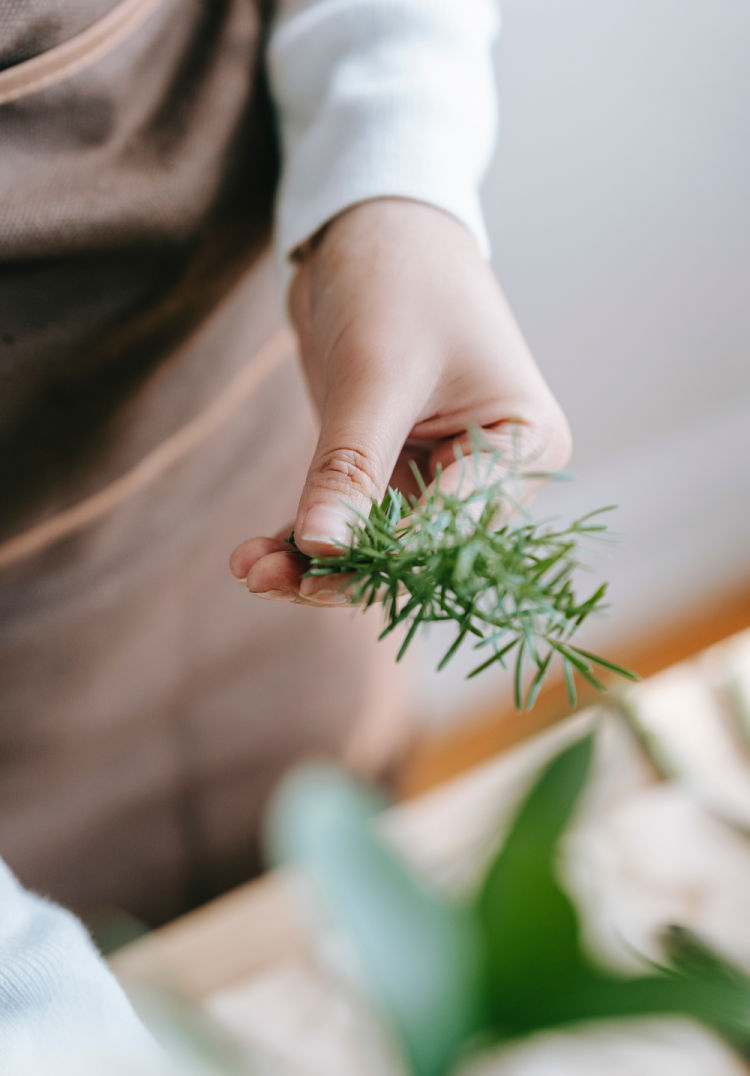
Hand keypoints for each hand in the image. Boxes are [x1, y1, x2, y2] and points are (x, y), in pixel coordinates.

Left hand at [229, 199, 570, 603]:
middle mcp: (490, 471)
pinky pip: (352, 519)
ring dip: (315, 560)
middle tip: (265, 579)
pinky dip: (307, 538)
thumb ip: (350, 468)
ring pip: (378, 544)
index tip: (314, 573)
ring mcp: (440, 474)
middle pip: (416, 549)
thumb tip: (321, 550)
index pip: (456, 526)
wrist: (373, 223)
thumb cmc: (399, 278)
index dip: (386, 557)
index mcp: (524, 446)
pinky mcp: (391, 468)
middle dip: (342, 569)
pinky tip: (257, 557)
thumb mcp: (376, 374)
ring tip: (250, 570)